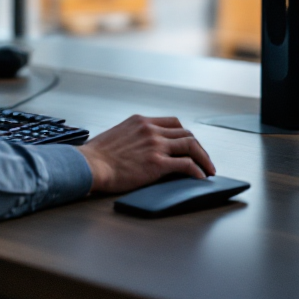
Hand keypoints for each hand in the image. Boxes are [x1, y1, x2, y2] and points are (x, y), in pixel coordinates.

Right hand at [78, 115, 214, 194]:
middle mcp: (150, 129)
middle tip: (204, 160)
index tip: (189, 145)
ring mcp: (155, 145)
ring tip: (208, 170)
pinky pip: (186, 165)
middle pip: (185, 133)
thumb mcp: (117, 135)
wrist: (90, 165)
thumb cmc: (97, 155)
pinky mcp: (157, 163)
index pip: (172, 122)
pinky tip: (200, 178)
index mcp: (140, 121)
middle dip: (198, 147)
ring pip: (191, 145)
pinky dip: (197, 171)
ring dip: (203, 158)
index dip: (184, 134)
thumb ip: (134, 137)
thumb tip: (142, 148)